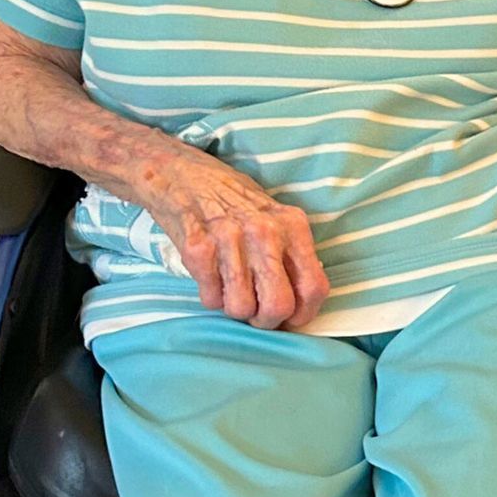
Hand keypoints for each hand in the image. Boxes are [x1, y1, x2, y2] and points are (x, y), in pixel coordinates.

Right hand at [144, 148, 329, 329]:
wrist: (181, 176)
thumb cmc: (232, 201)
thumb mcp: (274, 217)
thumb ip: (293, 254)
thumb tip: (304, 301)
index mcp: (292, 226)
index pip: (314, 288)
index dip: (303, 314)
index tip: (291, 318)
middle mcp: (265, 232)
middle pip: (278, 306)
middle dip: (266, 320)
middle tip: (256, 312)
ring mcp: (230, 240)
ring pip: (241, 308)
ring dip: (235, 307)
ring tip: (230, 286)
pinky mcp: (198, 249)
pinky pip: (211, 299)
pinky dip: (211, 296)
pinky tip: (211, 276)